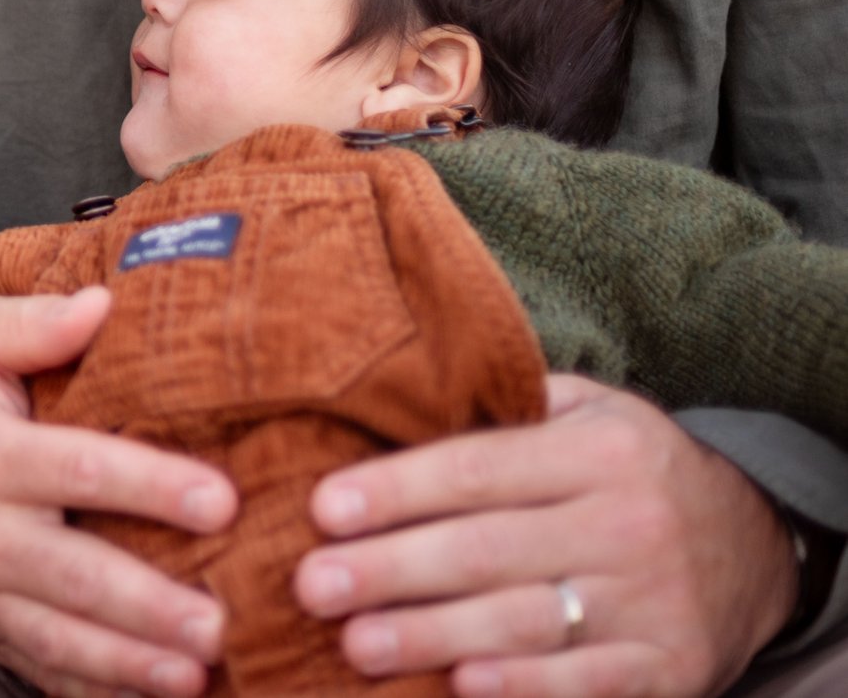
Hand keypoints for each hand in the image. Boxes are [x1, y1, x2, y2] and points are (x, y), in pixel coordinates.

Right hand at [0, 291, 236, 697]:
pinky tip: (155, 695)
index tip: (222, 501)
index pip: (76, 469)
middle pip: (74, 574)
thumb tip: (104, 305)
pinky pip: (44, 671)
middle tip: (219, 622)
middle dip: (148, 603)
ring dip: (131, 662)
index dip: (151, 485)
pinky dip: (100, 691)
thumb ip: (34, 322)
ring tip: (196, 674)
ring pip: (61, 638)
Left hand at [293, 375, 796, 696]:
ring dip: (433, 634)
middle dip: (389, 569)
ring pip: (525, 620)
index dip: (394, 491)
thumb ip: (507, 407)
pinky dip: (527, 688)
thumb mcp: (587, 412)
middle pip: (486, 549)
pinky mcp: (671, 665)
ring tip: (357, 643)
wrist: (756, 540)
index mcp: (596, 452)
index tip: (321, 509)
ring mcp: (653, 601)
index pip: (475, 469)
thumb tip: (396, 398)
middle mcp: (627, 523)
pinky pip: (589, 682)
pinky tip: (463, 684)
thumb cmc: (629, 470)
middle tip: (312, 585)